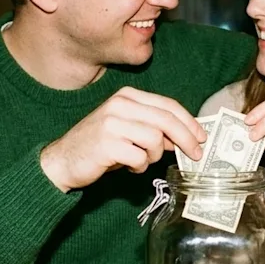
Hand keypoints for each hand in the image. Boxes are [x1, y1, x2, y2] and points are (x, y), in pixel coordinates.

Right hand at [40, 87, 205, 191]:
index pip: (167, 105)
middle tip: (196, 154)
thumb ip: (153, 129)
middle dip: (186, 138)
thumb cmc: (98, 147)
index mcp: (127, 96)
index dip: (189, 122)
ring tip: (141, 160)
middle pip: (166, 119)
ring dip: (154, 156)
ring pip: (155, 139)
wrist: (62, 160)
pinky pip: (139, 157)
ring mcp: (112, 123)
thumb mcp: (127, 130)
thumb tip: (184, 137)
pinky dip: (139, 166)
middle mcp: (120, 104)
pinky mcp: (107, 143)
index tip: (202, 136)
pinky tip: (129, 166)